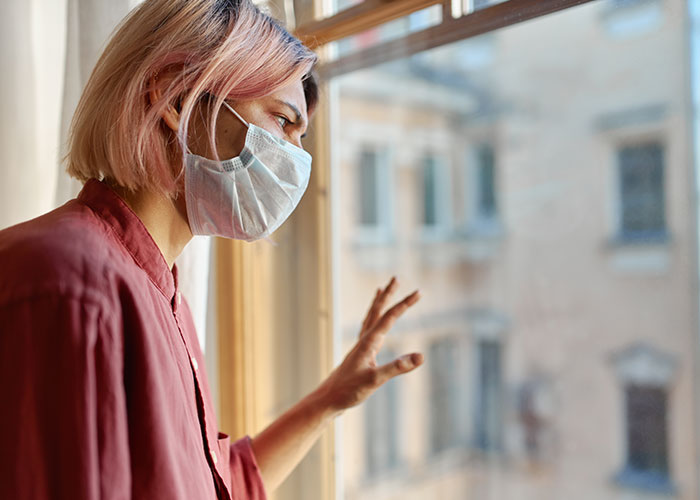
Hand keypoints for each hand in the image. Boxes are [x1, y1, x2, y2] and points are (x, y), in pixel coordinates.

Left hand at [315, 277, 423, 414]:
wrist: (327, 399)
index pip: (390, 317)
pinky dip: (373, 319)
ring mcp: (361, 346)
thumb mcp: (375, 380)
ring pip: (371, 317)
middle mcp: (364, 339)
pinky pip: (368, 329)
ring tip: (382, 289)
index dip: (405, 304)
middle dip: (389, 294)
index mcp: (368, 342)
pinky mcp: (359, 354)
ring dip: (379, 303)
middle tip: (397, 278)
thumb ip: (397, 367)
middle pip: (377, 310)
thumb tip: (421, 357)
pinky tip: (375, 323)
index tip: (419, 292)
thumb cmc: (348, 391)